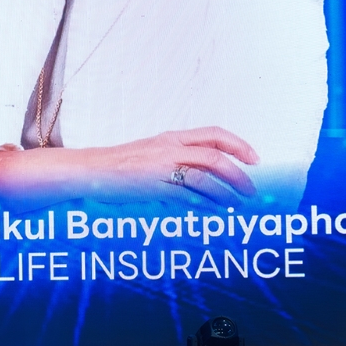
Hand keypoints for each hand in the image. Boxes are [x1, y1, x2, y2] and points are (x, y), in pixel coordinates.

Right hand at [96, 127, 258, 206]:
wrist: (90, 170)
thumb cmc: (120, 164)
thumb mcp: (151, 151)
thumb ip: (177, 157)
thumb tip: (206, 171)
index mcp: (170, 137)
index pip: (213, 134)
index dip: (239, 145)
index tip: (255, 159)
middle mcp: (169, 148)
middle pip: (215, 157)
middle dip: (239, 175)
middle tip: (251, 190)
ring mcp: (161, 167)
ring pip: (205, 178)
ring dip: (226, 193)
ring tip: (236, 204)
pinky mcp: (154, 186)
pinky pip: (188, 196)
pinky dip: (206, 204)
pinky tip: (213, 211)